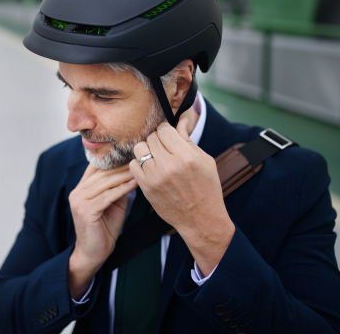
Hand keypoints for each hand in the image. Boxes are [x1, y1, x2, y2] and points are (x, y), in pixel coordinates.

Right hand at [68, 164, 137, 298]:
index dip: (114, 159)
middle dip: (122, 165)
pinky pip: (107, 196)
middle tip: (140, 157)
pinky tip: (135, 183)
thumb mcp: (112, 203)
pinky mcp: (85, 211)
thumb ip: (116, 187)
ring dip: (124, 174)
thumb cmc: (105, 229)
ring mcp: (79, 201)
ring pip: (105, 182)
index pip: (97, 167)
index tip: (133, 152)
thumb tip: (131, 170)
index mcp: (82, 188)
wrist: (93, 254)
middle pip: (102, 172)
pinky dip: (122, 189)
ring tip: (140, 167)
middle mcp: (77, 191)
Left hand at [129, 118, 234, 275]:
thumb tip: (181, 120)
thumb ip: (188, 139)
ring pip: (139, 149)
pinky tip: (149, 168)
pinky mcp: (146, 188)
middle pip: (151, 138)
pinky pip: (133, 165)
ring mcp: (155, 177)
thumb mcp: (205, 161)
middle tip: (164, 148)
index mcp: (186, 156)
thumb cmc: (206, 188)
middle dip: (157, 140)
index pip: (165, 129)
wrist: (201, 220)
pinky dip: (139, 164)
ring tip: (156, 157)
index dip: (166, 130)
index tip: (168, 136)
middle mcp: (169, 165)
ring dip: (146, 150)